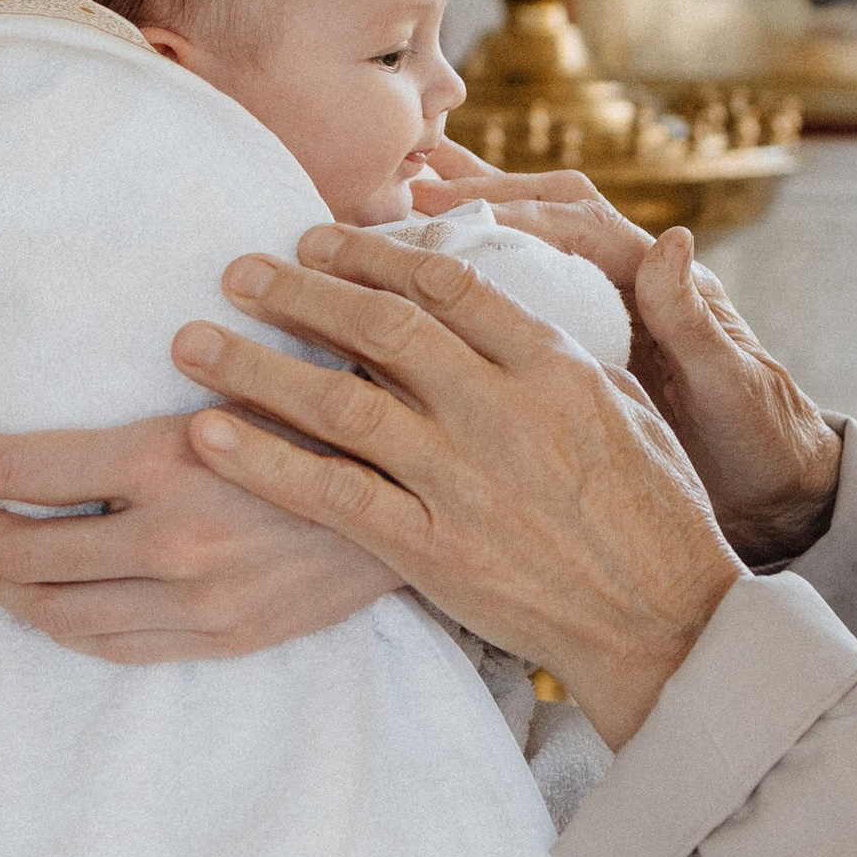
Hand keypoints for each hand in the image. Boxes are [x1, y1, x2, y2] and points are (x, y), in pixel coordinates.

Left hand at [0, 411, 396, 663]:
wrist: (425, 494)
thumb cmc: (331, 411)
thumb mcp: (243, 376)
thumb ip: (160, 381)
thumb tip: (68, 370)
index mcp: (167, 459)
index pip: (18, 473)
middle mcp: (172, 540)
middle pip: (20, 551)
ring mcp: (195, 601)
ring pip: (55, 610)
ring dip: (0, 582)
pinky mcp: (219, 639)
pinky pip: (109, 645)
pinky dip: (57, 623)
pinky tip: (40, 597)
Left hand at [169, 227, 743, 745]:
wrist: (665, 619)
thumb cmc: (653, 511)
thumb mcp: (627, 403)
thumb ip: (558, 348)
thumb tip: (510, 296)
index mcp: (552, 365)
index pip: (448, 284)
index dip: (371, 254)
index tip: (316, 237)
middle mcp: (502, 412)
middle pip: (382, 328)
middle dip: (300, 291)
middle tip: (236, 268)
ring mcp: (464, 483)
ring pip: (342, 404)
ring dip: (257, 365)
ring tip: (192, 341)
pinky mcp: (434, 551)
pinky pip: (333, 495)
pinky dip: (264, 461)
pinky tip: (208, 434)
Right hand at [383, 158, 844, 564]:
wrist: (779, 488)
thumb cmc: (761, 440)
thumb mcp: (731, 386)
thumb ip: (693, 320)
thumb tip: (673, 240)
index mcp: (664, 282)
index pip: (580, 226)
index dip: (515, 213)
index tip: (449, 211)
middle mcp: (635, 279)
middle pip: (554, 210)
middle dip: (486, 191)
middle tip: (411, 186)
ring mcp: (614, 305)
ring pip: (540, 239)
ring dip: (482, 215)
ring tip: (409, 201)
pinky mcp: (595, 337)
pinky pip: (535, 287)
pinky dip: (486, 268)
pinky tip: (433, 276)